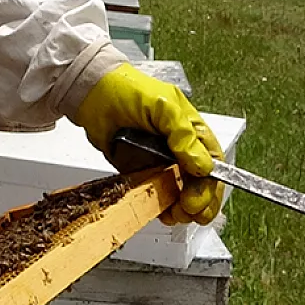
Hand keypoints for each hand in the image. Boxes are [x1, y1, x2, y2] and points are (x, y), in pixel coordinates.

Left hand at [71, 63, 224, 224]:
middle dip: (199, 202)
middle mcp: (179, 148)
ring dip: (181, 209)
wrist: (91, 93)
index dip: (210, 186)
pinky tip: (160, 211)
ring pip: (179, 192)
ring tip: (175, 216)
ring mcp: (159, 161)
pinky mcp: (140, 170)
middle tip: (189, 212)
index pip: (213, 163)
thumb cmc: (128, 89)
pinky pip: (154, 193)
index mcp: (192, 131)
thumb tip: (203, 166)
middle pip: (199, 183)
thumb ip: (183, 135)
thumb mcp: (163, 106)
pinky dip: (160, 205)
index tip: (198, 201)